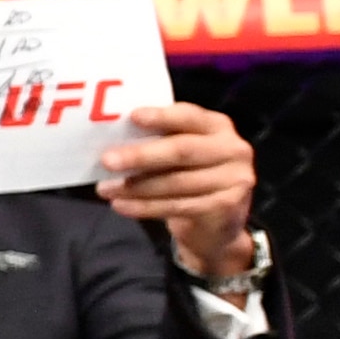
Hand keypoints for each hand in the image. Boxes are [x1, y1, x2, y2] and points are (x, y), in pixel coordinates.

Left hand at [95, 102, 257, 278]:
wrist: (219, 221)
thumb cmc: (191, 174)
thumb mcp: (183, 151)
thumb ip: (160, 139)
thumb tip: (112, 137)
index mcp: (218, 125)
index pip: (189, 116)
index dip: (162, 116)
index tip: (133, 117)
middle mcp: (232, 149)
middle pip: (182, 150)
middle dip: (141, 156)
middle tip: (106, 161)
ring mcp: (234, 179)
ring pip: (176, 183)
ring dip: (136, 187)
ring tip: (105, 189)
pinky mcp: (225, 207)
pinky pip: (178, 206)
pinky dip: (145, 207)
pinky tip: (121, 206)